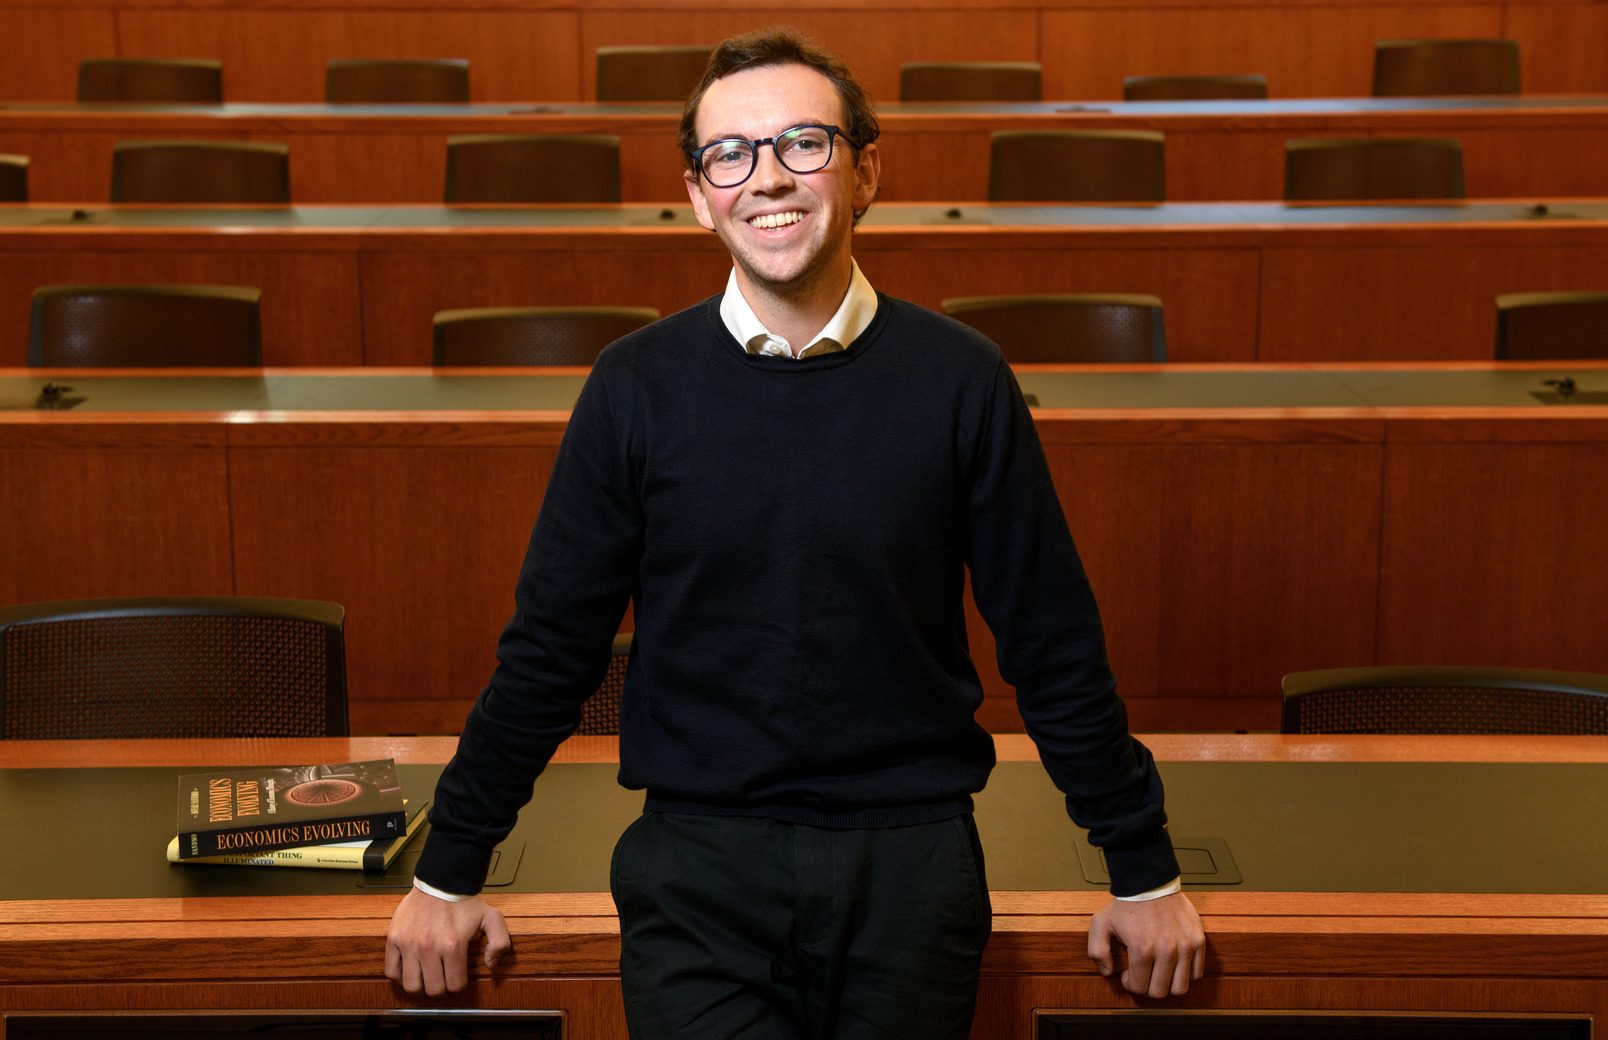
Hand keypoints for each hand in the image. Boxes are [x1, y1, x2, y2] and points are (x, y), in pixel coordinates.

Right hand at [385, 887, 510, 994]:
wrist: (440, 882)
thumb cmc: (465, 903)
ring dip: (421, 986)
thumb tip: (491, 965)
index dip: (459, 985)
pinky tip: (411, 970)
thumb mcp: (491, 918)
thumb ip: (500, 943)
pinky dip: (400, 977)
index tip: (458, 978)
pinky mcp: (394, 939)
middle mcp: (429, 947)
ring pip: (412, 986)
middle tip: (443, 979)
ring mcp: (409, 944)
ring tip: (427, 976)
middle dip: (441, 989)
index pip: (455, 985)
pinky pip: (391, 972)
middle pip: (433, 990)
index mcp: (453, 945)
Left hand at [1087, 892, 1204, 997]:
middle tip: (1143, 975)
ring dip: (1168, 984)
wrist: (1150, 883)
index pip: (1140, 987)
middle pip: (1160, 992)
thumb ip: (1097, 951)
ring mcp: (1185, 946)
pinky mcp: (1198, 941)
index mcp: (1142, 949)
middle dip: (1148, 987)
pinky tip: (1173, 965)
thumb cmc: (1126, 904)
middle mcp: (1166, 950)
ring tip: (1159, 972)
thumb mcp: (1101, 924)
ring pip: (1180, 987)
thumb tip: (1106, 972)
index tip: (1129, 975)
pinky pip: (1197, 974)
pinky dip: (1185, 975)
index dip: (1131, 985)